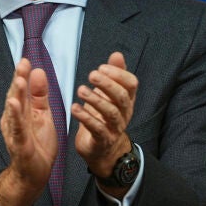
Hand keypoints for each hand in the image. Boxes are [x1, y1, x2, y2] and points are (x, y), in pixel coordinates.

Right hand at [0, 58, 57, 205]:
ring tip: (19, 80)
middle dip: (19, 80)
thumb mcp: (43, 115)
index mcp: (22, 111)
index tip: (26, 59)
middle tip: (22, 63)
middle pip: (16, 96)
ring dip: (16, 95)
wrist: (35, 173)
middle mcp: (15, 119)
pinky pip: (17, 128)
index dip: (23, 75)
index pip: (22, 89)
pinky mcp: (19, 143)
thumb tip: (38, 72)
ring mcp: (15, 131)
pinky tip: (14, 104)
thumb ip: (40, 95)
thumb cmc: (38, 144)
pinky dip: (15, 116)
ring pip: (15, 110)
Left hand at [71, 52, 136, 190]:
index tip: (102, 67)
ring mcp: (115, 128)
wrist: (103, 151)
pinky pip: (97, 128)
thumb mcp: (109, 96)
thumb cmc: (104, 118)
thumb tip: (117, 55)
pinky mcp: (103, 140)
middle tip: (92, 75)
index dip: (118, 74)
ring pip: (111, 113)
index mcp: (127, 101)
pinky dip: (86, 118)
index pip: (131, 84)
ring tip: (81, 90)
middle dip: (108, 84)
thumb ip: (114, 75)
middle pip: (122, 97)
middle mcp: (124, 114)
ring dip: (96, 100)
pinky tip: (75, 108)